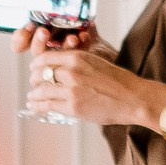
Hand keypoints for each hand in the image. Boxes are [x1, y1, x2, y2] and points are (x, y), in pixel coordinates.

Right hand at [12, 17, 98, 57]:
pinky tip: (85, 34)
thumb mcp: (64, 1)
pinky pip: (76, 53)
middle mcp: (46, 44)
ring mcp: (60, 52)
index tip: (28, 26)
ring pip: (55, 56)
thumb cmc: (70, 14)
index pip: (20, 42)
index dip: (20, 38)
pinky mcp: (76, 55)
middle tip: (44, 31)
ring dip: (62, 45)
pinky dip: (81, 42)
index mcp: (36, 32)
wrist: (92, 28)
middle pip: (36, 50)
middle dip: (38, 41)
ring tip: (71, 38)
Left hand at [25, 41, 139, 128]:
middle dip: (34, 80)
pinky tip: (34, 107)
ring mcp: (70, 89)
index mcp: (77, 57)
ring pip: (41, 90)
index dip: (36, 64)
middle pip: (40, 73)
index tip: (34, 68)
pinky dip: (37, 106)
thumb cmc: (119, 82)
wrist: (134, 98)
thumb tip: (61, 69)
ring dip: (34, 95)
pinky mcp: (72, 106)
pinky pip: (47, 105)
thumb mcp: (96, 63)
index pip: (45, 57)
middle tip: (33, 84)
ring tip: (32, 97)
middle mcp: (70, 71)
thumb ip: (77, 64)